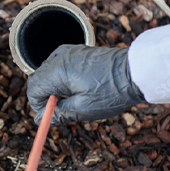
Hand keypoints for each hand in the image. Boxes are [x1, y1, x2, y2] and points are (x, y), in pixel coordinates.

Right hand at [27, 45, 144, 124]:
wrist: (136, 72)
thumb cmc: (112, 91)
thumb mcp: (83, 109)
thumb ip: (58, 113)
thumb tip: (41, 119)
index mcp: (58, 71)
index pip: (33, 88)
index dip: (37, 105)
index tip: (49, 116)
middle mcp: (60, 57)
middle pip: (37, 78)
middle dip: (43, 96)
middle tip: (59, 110)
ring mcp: (69, 52)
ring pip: (47, 71)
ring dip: (52, 87)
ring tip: (71, 99)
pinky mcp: (78, 51)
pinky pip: (59, 64)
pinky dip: (60, 77)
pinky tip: (75, 87)